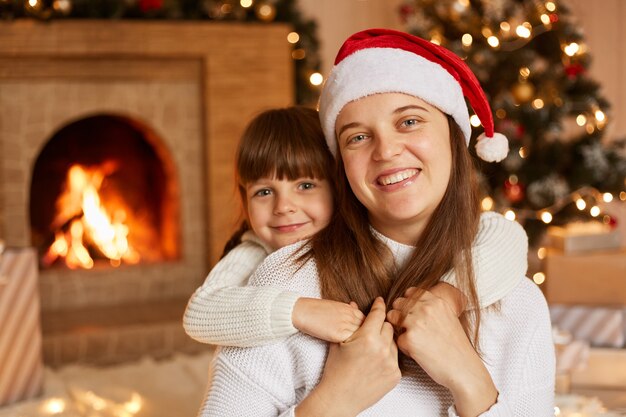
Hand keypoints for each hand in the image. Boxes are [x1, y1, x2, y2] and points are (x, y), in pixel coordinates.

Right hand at [296, 297, 399, 416]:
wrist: (339, 397)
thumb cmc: (335, 370)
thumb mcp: (339, 341)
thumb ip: (350, 321)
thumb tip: (354, 303)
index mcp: (368, 337)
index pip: (379, 314)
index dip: (378, 306)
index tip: (379, 302)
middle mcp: (382, 349)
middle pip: (388, 327)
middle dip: (380, 326)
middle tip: (370, 332)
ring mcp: (391, 363)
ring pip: (393, 342)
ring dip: (385, 342)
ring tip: (371, 350)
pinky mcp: (395, 375)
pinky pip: (395, 359)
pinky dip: (387, 357)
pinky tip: (375, 362)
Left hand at [387, 289, 496, 415]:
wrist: (463, 368)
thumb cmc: (456, 346)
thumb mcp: (448, 317)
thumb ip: (430, 308)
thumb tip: (409, 302)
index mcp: (435, 301)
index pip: (409, 292)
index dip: (407, 303)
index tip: (410, 313)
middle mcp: (425, 308)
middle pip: (398, 303)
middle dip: (399, 314)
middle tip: (409, 328)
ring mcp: (416, 322)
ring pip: (392, 317)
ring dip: (398, 327)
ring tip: (412, 339)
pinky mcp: (409, 339)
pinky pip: (397, 338)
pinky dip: (404, 346)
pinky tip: (417, 352)